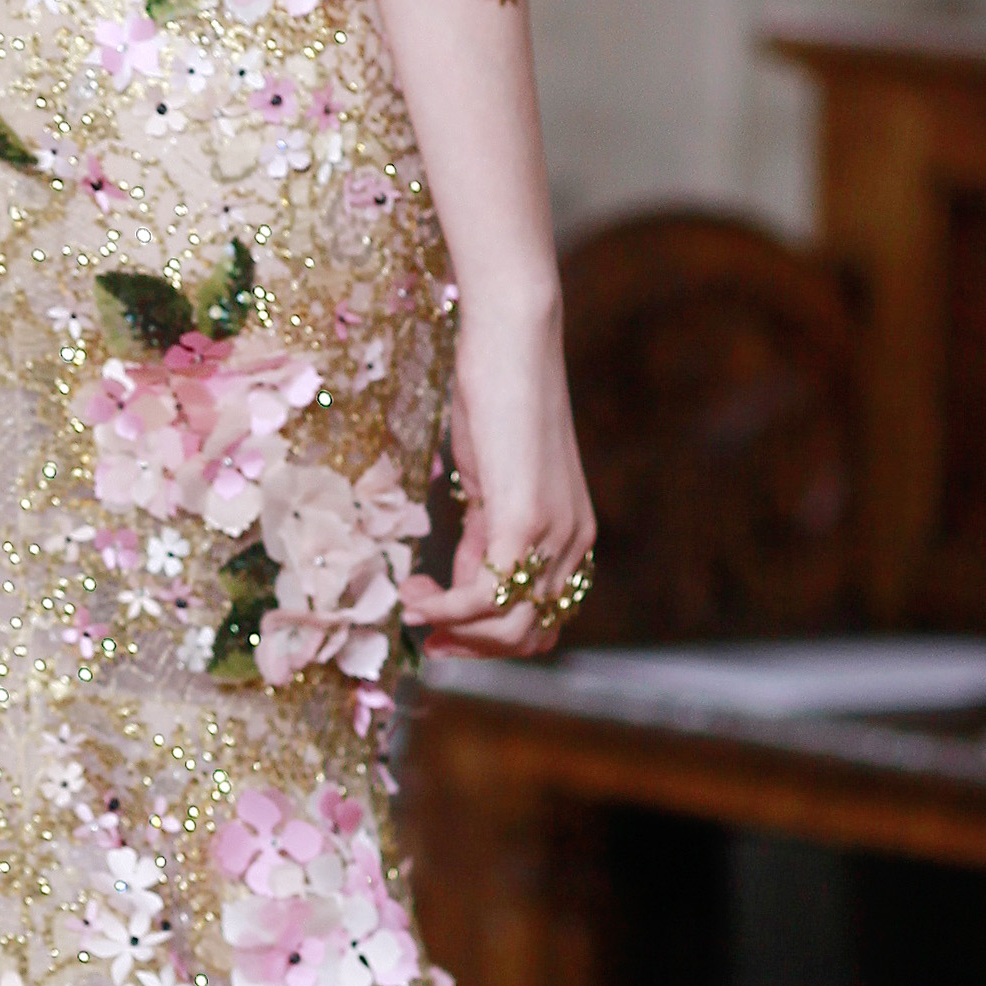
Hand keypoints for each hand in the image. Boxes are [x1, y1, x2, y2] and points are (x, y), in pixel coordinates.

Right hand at [405, 313, 595, 661]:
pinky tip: (414, 593)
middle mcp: (573, 544)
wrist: (513, 341)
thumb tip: (460, 582)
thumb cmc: (498, 398)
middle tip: (418, 624)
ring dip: (452, 629)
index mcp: (571, 536)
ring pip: (508, 629)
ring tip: (411, 599)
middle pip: (525, 636)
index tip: (436, 629)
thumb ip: (486, 535)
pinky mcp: (527, 521)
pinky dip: (444, 608)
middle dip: (467, 645)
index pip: (540, 623)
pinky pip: (484, 597)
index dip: (486, 641)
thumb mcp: (492, 482)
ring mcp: (554, 536)